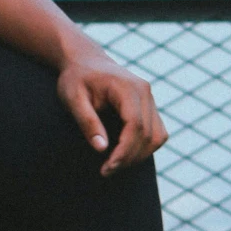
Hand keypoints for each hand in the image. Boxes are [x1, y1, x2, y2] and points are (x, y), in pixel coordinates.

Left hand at [55, 48, 166, 174]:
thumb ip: (87, 122)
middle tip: (106, 171)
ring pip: (157, 137)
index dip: (124, 151)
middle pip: (149, 134)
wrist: (85, 60)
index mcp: (127, 87)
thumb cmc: (76, 78)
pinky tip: (124, 154)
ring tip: (114, 165)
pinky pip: (157, 133)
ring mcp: (150, 98)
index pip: (135, 125)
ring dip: (139, 156)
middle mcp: (145, 91)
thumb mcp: (72, 98)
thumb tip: (102, 148)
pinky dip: (145, 148)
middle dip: (130, 158)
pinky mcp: (150, 106)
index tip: (107, 167)